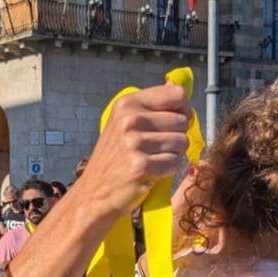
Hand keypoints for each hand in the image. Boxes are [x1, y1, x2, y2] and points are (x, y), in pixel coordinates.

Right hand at [79, 84, 190, 219]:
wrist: (94, 191)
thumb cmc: (114, 157)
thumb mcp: (125, 122)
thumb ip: (151, 106)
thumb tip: (174, 85)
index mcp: (128, 104)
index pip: (177, 94)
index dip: (183, 109)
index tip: (173, 122)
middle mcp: (130, 119)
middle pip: (182, 121)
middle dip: (176, 136)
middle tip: (157, 147)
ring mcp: (134, 142)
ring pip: (182, 142)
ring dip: (173, 154)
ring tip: (154, 159)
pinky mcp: (141, 165)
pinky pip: (175, 162)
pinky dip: (169, 169)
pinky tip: (153, 171)